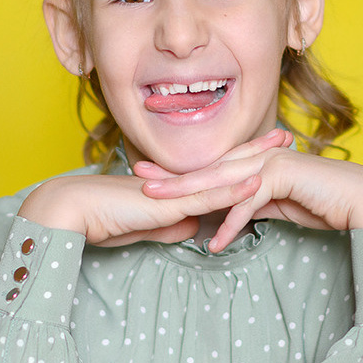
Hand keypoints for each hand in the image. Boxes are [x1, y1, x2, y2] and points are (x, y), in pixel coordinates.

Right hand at [16, 130, 290, 247]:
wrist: (73, 212)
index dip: (242, 158)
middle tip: (288, 135)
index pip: (215, 168)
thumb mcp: (147, 225)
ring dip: (254, 161)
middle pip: (225, 161)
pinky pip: (204, 196)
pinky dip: (230, 191)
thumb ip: (171, 225)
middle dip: (258, 149)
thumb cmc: (103, 219)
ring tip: (283, 149)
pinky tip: (254, 184)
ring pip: (221, 173)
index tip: (268, 149)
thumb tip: (195, 228)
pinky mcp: (166, 203)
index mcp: (174, 184)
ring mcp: (173, 189)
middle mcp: (177, 180)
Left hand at [135, 129, 362, 252]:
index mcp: (257, 161)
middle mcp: (260, 158)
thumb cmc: (324, 203)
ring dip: (191, 196)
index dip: (180, 173)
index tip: (150, 178)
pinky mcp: (284, 178)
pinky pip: (250, 204)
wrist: (361, 199)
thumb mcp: (282, 205)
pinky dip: (232, 224)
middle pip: (208, 169)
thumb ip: (258, 205)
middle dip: (173, 176)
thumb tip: (236, 216)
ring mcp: (271, 165)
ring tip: (161, 207)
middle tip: (138, 180)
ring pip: (222, 182)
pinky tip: (216, 244)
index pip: (211, 167)